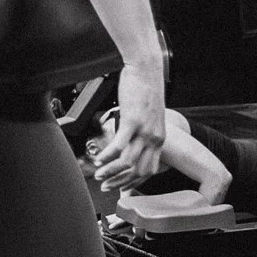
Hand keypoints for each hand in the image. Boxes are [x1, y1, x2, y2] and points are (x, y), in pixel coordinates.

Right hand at [87, 57, 166, 188]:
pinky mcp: (132, 121)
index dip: (133, 181)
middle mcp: (154, 137)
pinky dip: (107, 156)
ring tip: (98, 173)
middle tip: (105, 185)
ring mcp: (144, 130)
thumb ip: (143, 131)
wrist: (146, 69)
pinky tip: (99, 159)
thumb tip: (130, 142)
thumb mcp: (148, 116)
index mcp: (159, 138)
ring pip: (127, 162)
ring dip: (110, 171)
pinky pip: (119, 146)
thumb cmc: (145, 89)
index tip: (119, 187)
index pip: (150, 170)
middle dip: (120, 182)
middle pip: (139, 171)